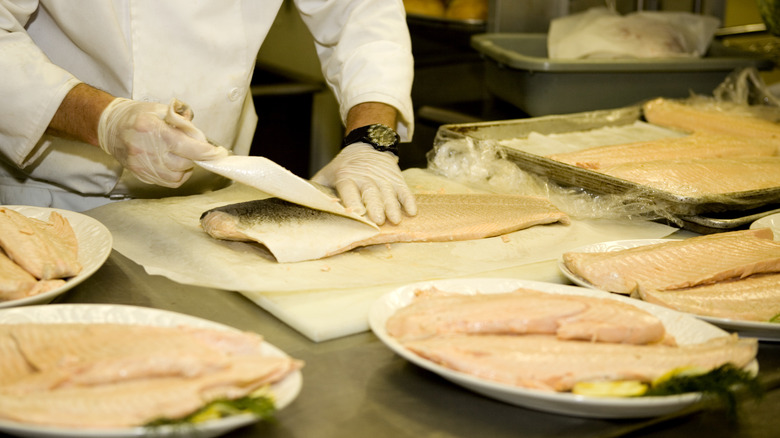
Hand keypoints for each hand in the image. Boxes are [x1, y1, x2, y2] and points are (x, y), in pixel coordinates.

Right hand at [97, 98, 226, 186]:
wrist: (110, 126)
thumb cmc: (137, 115)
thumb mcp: (160, 109)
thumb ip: (182, 121)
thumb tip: (200, 137)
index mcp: (153, 129)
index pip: (185, 146)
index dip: (205, 152)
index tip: (217, 153)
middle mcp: (146, 149)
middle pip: (184, 163)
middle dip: (195, 157)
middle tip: (196, 149)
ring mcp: (143, 165)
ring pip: (177, 176)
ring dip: (187, 168)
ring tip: (183, 156)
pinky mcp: (141, 174)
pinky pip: (168, 182)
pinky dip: (177, 175)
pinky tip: (175, 164)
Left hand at [311, 143, 416, 224]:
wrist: (367, 145)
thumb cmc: (344, 167)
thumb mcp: (327, 173)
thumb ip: (317, 188)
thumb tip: (301, 202)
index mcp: (346, 176)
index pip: (349, 188)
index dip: (353, 201)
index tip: (358, 213)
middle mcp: (365, 177)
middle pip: (371, 192)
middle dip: (376, 206)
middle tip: (379, 220)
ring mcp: (383, 177)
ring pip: (388, 192)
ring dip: (393, 206)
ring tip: (395, 219)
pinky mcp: (396, 178)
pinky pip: (404, 190)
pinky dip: (408, 201)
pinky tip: (411, 212)